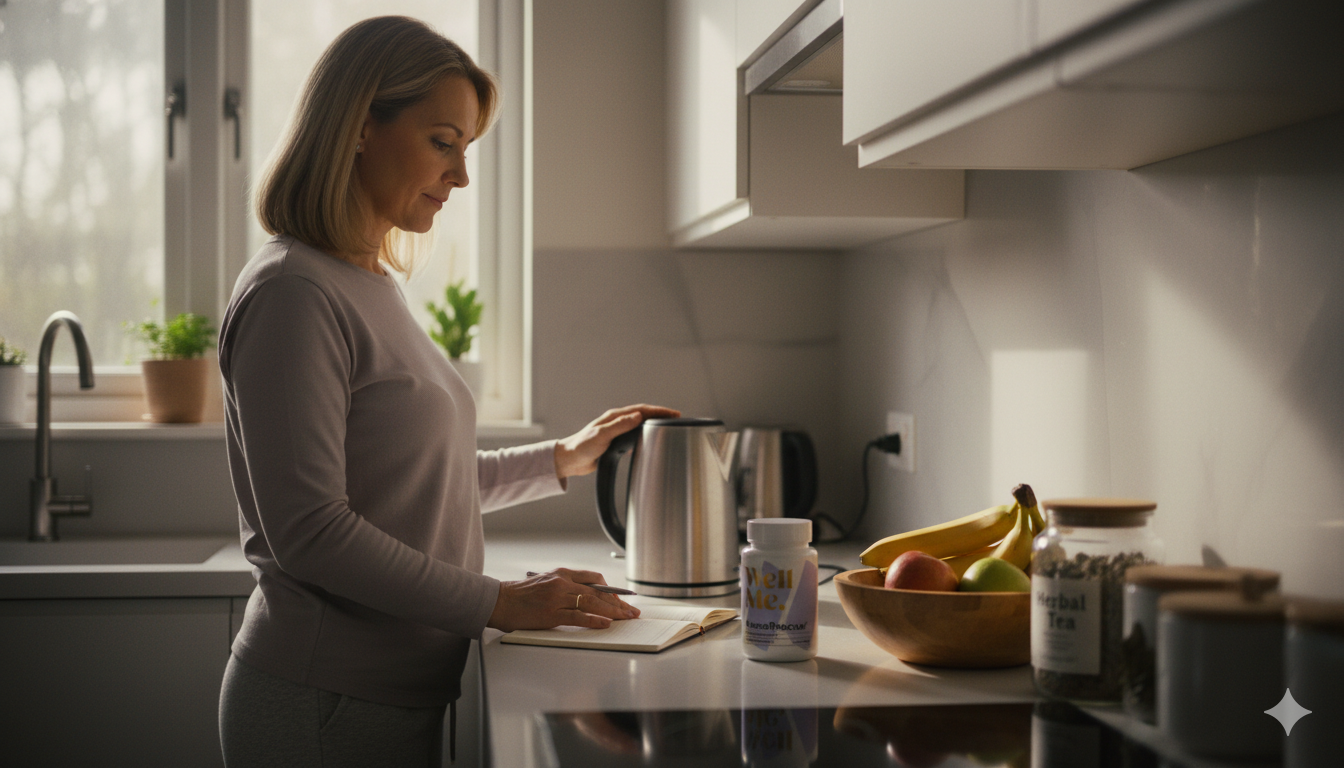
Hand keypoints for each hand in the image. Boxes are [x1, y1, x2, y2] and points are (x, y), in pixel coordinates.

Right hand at [486, 568, 640, 631]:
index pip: (594, 578)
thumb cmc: (521, 595)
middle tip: (632, 612)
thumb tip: (587, 598)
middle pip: (598, 592)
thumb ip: (565, 587)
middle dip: (619, 603)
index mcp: (561, 573)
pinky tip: (605, 623)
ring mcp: (557, 598)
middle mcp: (562, 582)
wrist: (499, 601)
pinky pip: (578, 616)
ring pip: (592, 603)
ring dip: (613, 612)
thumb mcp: (545, 583)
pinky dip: (594, 620)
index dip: (612, 590)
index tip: (622, 600)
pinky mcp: (551, 613)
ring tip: (626, 619)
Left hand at [553, 404, 680, 479]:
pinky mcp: (615, 442)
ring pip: (640, 425)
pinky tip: (650, 440)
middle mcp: (616, 422)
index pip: (642, 410)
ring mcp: (616, 432)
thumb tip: (638, 416)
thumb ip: (619, 426)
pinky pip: (634, 436)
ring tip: (667, 427)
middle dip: (660, 415)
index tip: (673, 414)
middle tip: (676, 419)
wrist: (569, 459)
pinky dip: (645, 435)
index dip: (659, 411)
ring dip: (654, 424)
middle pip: (644, 415)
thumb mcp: (602, 435)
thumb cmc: (581, 447)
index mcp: (614, 417)